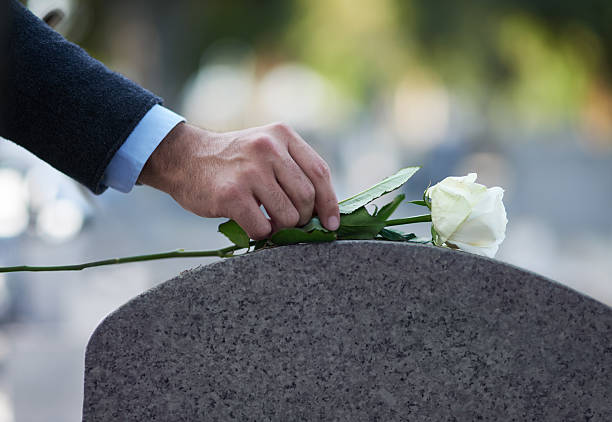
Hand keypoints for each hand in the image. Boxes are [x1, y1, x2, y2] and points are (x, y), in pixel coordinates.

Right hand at [138, 122, 339, 239]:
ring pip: (288, 216)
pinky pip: (262, 228)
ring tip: (269, 223)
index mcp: (282, 135)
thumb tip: (325, 210)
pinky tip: (253, 226)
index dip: (330, 202)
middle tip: (289, 222)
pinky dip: (261, 235)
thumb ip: (292, 168)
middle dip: (303, 218)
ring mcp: (250, 170)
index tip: (332, 223)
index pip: (320, 172)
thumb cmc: (232, 162)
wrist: (184, 158)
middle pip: (306, 197)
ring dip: (282, 228)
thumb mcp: (265, 148)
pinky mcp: (232, 194)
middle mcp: (268, 148)